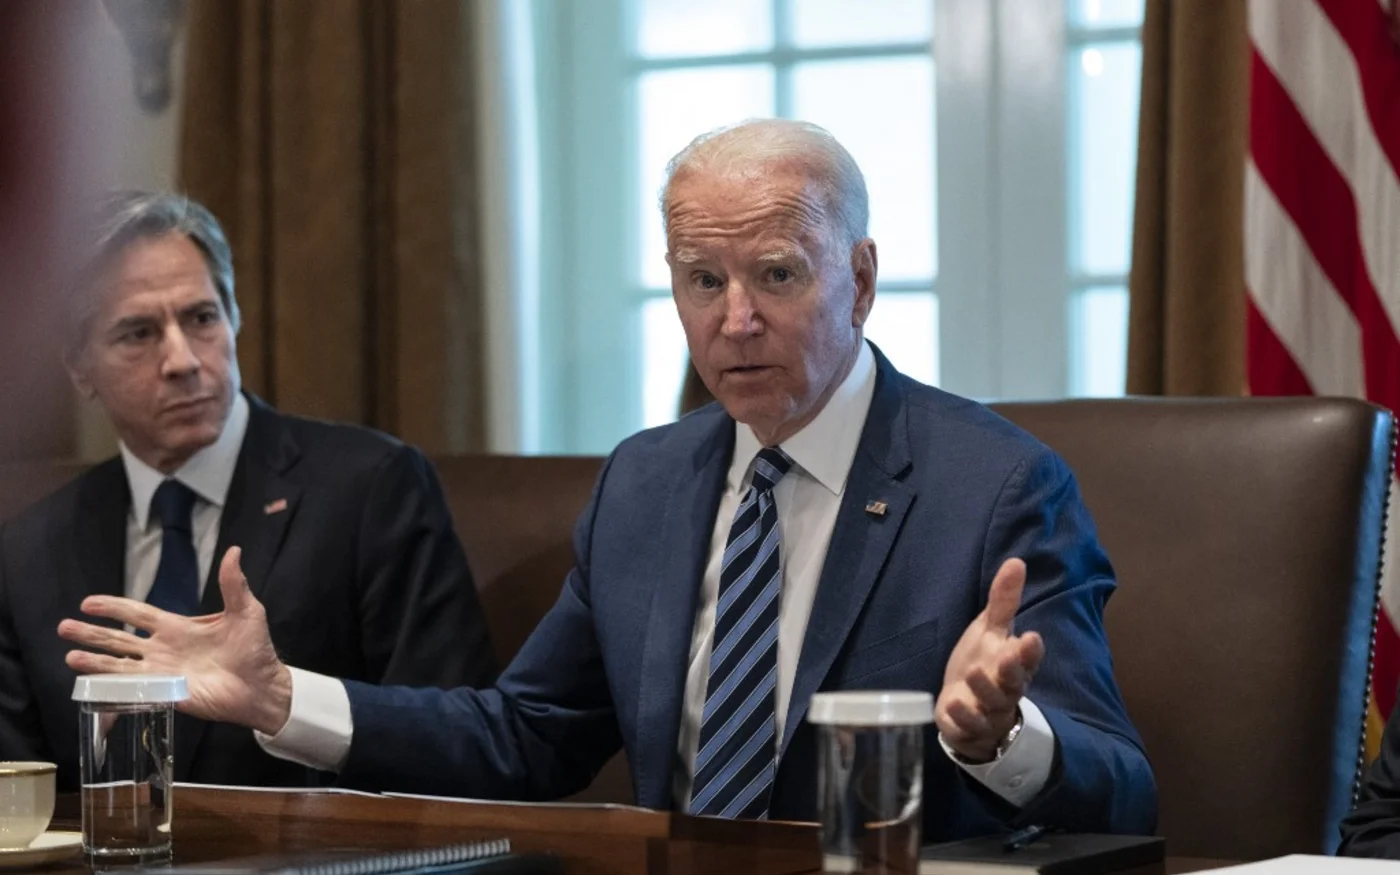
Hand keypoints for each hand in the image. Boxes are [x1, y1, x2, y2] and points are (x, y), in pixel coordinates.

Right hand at [58, 547, 293, 735]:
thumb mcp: (246, 611)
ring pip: (119, 666)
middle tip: (63, 627)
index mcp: (177, 627)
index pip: (137, 614)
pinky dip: (112, 690)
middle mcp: (163, 650)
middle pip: (119, 639)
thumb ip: (234, 584)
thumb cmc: (255, 649)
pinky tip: (91, 687)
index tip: (87, 603)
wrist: (263, 686)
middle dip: (92, 633)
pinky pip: (133, 692)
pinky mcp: (166, 695)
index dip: (113, 607)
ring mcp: (162, 674)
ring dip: (94, 661)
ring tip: (69, 656)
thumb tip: (234, 550)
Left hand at [936, 558, 1044, 762]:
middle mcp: (1007, 689)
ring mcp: (990, 712)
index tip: (1031, 637)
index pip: (1028, 658)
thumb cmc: (983, 663)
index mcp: (1015, 664)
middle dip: (1012, 670)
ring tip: (972, 672)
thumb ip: (1003, 601)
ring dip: (984, 690)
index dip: (1030, 651)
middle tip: (1007, 655)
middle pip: (1015, 682)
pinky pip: (970, 726)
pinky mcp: (970, 728)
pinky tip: (951, 705)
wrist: (965, 707)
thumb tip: (1016, 561)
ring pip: (993, 704)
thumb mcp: (990, 630)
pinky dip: (962, 718)